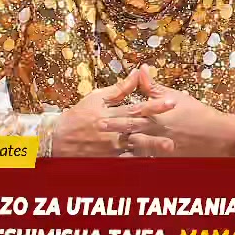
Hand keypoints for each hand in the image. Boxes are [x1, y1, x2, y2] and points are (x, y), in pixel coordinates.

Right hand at [51, 69, 174, 157]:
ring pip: (134, 146)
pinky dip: (138, 161)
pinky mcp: (107, 160)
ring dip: (152, 145)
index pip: (136, 108)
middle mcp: (112, 130)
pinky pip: (125, 161)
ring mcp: (110, 147)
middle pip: (137, 127)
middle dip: (157, 125)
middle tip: (176, 124)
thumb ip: (119, 88)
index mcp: (110, 113)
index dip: (153, 105)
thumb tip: (137, 72)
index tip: (171, 101)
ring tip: (169, 146)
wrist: (57, 139)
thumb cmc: (78, 116)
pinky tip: (153, 161)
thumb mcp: (96, 98)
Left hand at [102, 64, 234, 157]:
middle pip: (131, 132)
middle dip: (114, 131)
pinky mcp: (165, 158)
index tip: (100, 116)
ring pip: (136, 149)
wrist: (215, 135)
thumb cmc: (196, 113)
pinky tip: (124, 164)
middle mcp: (156, 131)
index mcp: (157, 115)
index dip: (116, 116)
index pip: (133, 115)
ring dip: (121, 149)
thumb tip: (139, 69)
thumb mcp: (174, 96)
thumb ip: (153, 86)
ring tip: (106, 150)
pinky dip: (135, 161)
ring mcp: (160, 146)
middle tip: (99, 130)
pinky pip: (147, 161)